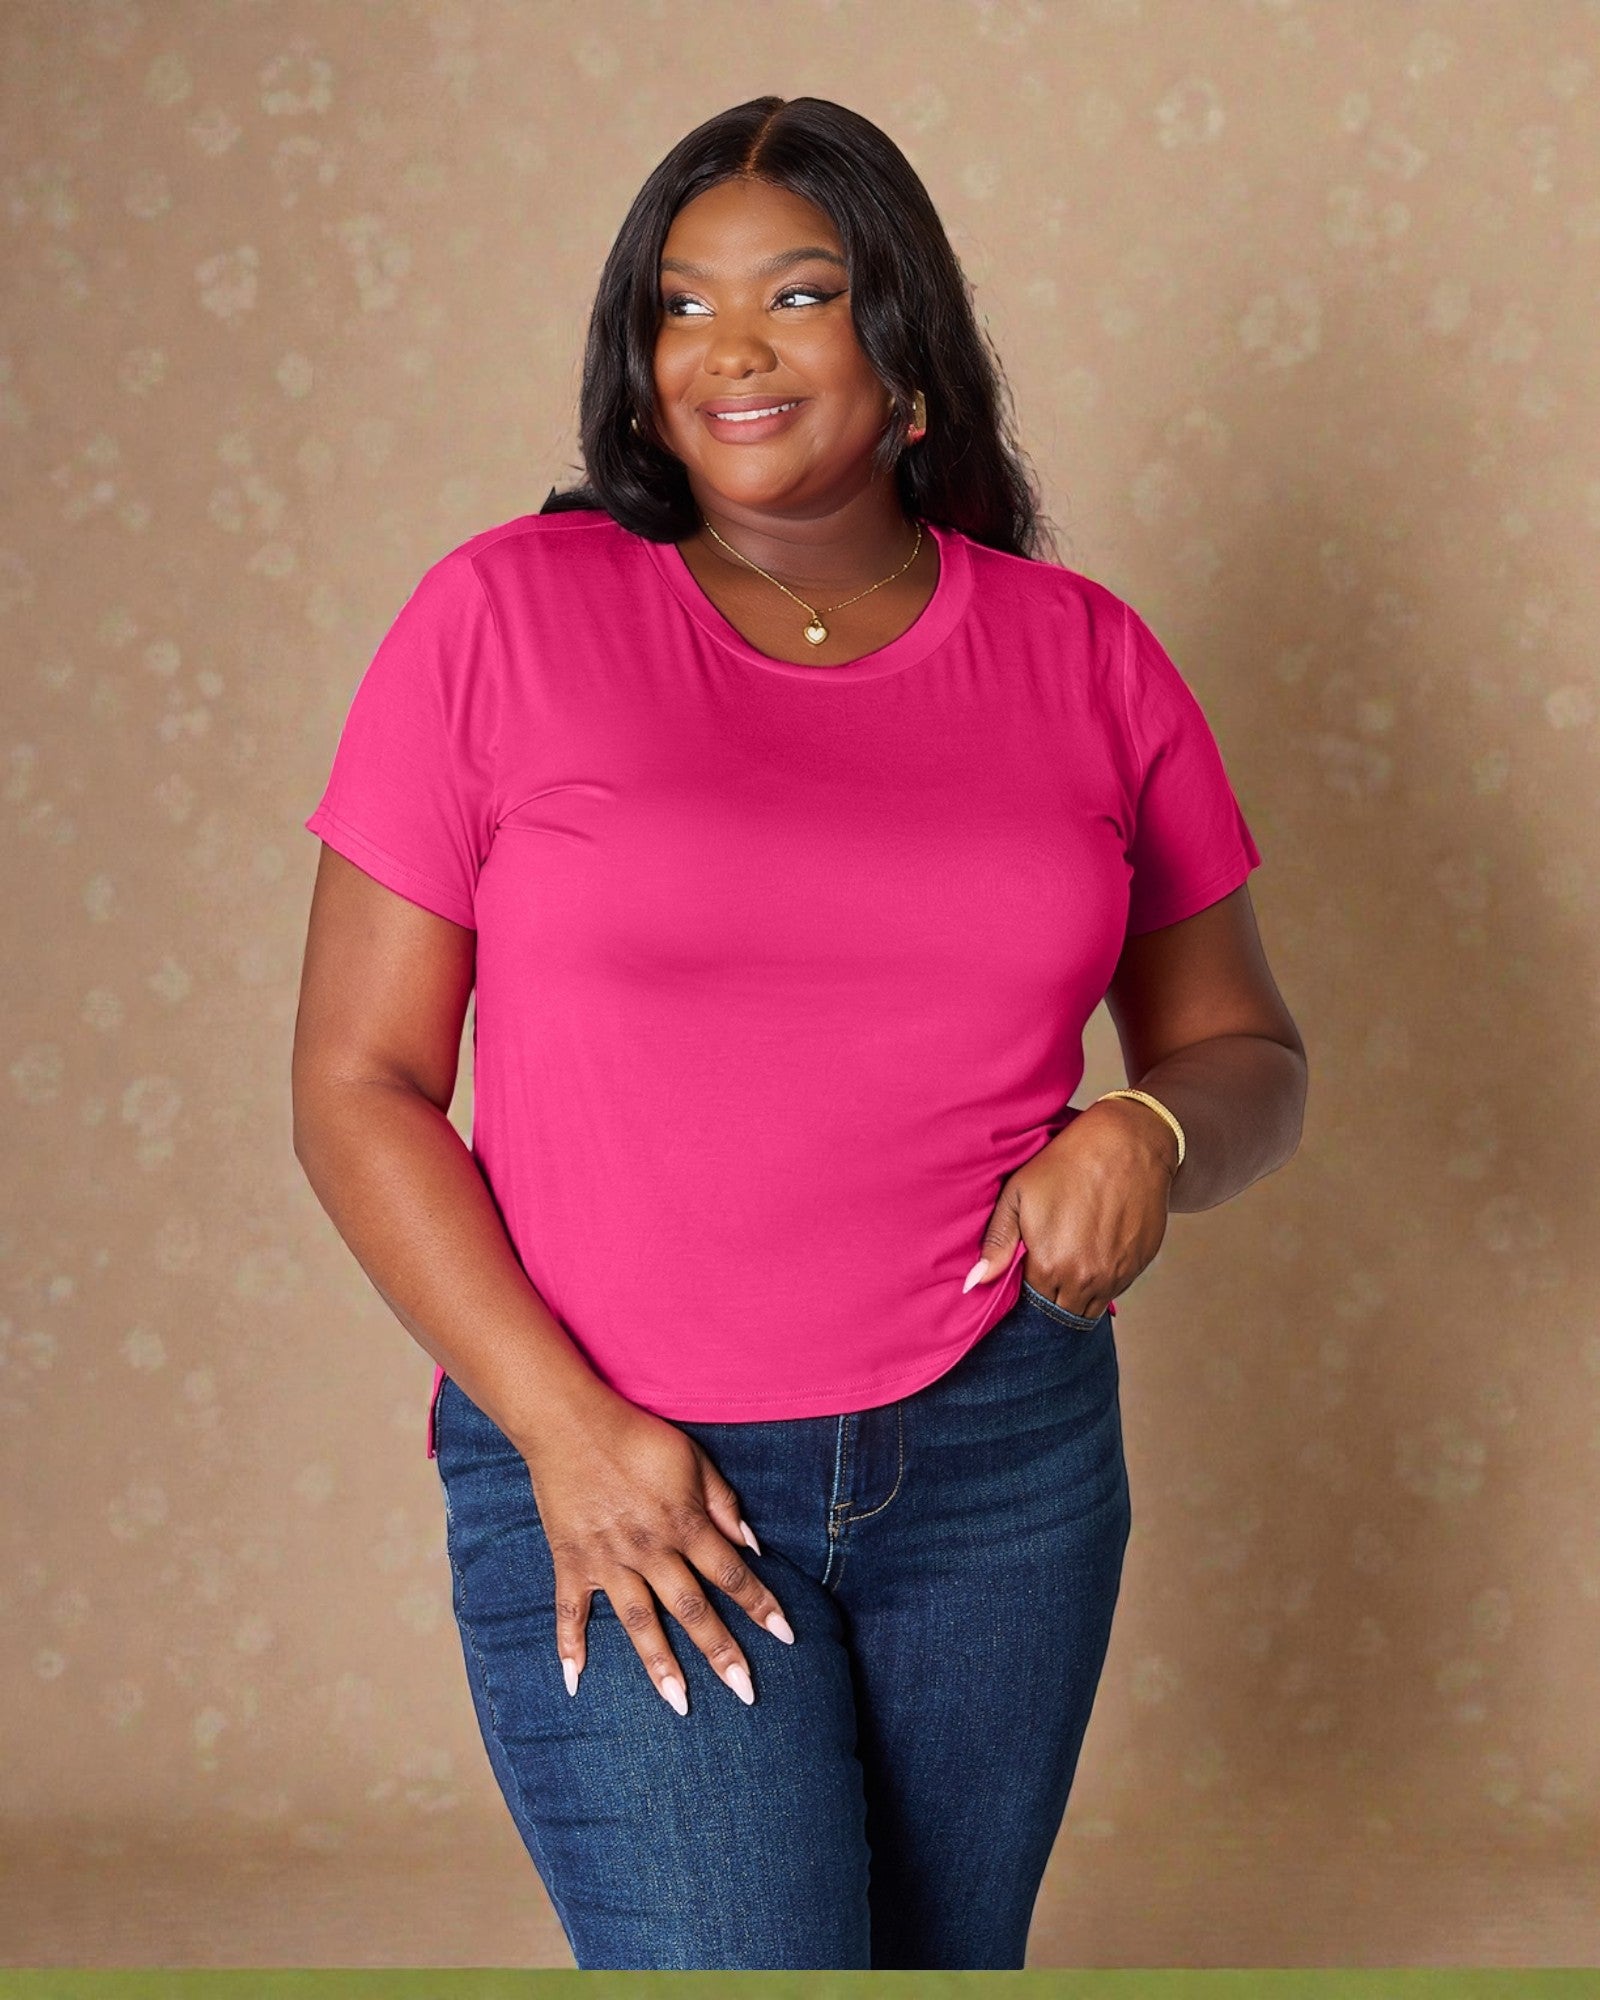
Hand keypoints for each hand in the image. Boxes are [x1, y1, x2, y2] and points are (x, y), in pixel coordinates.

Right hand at [518, 1386, 794, 1714]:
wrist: (571, 1422)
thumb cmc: (638, 1437)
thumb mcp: (694, 1458)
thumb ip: (723, 1503)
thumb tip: (752, 1545)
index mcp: (684, 1524)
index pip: (732, 1573)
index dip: (761, 1605)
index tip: (786, 1637)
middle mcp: (650, 1550)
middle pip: (692, 1608)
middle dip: (722, 1652)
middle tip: (746, 1693)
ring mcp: (608, 1560)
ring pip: (640, 1622)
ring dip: (661, 1665)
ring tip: (680, 1704)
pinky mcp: (572, 1560)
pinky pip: (570, 1611)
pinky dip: (569, 1646)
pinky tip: (575, 1682)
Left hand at [964, 1098, 1178, 1317]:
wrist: (1127, 1143)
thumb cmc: (1068, 1163)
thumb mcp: (1018, 1195)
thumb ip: (997, 1243)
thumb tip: (973, 1283)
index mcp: (1049, 1266)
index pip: (1032, 1304)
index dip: (1026, 1293)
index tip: (1025, 1276)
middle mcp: (1085, 1280)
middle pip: (1062, 1311)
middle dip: (1051, 1300)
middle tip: (1046, 1271)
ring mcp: (1117, 1275)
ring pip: (1091, 1307)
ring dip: (1078, 1295)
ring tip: (1070, 1261)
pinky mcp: (1140, 1264)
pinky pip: (1117, 1288)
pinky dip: (1104, 1280)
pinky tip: (1096, 1252)